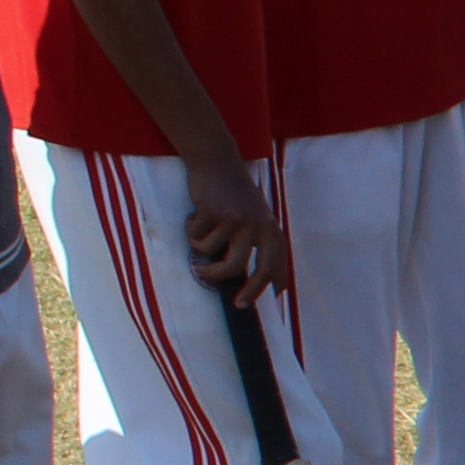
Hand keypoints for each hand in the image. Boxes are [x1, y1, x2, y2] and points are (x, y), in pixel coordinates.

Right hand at [185, 179, 285, 304]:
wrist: (218, 162)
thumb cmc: (235, 195)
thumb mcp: (257, 216)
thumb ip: (260, 242)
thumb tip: (265, 279)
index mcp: (270, 228)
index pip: (274, 263)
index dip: (271, 284)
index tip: (269, 299)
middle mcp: (257, 225)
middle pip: (246, 268)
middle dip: (244, 291)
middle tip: (236, 303)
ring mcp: (236, 219)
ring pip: (213, 255)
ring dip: (201, 257)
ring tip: (198, 243)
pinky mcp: (214, 213)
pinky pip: (197, 238)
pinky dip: (191, 232)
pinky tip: (194, 217)